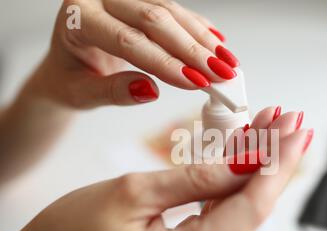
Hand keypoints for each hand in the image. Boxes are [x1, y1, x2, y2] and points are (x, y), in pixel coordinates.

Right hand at [0, 107, 312, 230]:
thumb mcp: (135, 191)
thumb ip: (198, 177)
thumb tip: (247, 159)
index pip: (248, 207)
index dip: (277, 165)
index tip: (295, 131)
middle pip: (252, 210)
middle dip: (274, 161)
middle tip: (289, 122)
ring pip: (242, 211)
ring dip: (257, 168)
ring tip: (271, 129)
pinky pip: (225, 217)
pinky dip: (235, 184)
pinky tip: (247, 155)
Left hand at [33, 0, 238, 108]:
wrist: (68, 66)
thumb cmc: (71, 80)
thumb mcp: (82, 94)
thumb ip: (113, 92)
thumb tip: (151, 90)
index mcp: (78, 17)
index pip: (128, 39)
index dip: (165, 61)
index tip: (195, 82)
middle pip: (154, 19)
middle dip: (192, 49)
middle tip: (221, 73)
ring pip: (170, 10)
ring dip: (202, 38)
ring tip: (227, 62)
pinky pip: (173, 9)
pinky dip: (197, 27)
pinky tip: (218, 42)